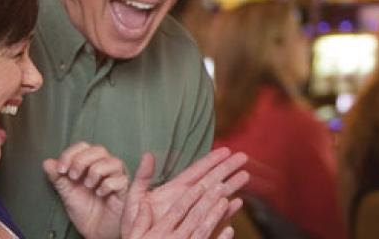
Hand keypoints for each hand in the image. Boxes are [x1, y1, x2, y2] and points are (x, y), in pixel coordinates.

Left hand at [43, 142, 128, 238]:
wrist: (95, 231)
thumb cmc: (85, 212)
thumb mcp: (67, 193)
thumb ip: (58, 178)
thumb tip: (47, 163)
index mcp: (91, 165)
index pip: (83, 147)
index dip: (70, 154)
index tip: (60, 168)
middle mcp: (105, 167)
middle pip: (98, 150)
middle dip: (82, 161)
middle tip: (73, 176)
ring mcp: (117, 177)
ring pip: (113, 162)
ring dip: (96, 171)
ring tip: (88, 186)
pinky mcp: (125, 189)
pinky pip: (120, 180)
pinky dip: (107, 185)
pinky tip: (100, 193)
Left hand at [122, 147, 248, 237]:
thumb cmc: (133, 221)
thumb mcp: (135, 196)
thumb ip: (143, 177)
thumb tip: (148, 154)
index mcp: (174, 189)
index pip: (197, 171)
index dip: (211, 160)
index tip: (226, 150)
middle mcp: (187, 198)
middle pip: (212, 179)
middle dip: (227, 168)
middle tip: (243, 156)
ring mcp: (193, 212)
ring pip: (217, 196)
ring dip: (232, 185)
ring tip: (245, 176)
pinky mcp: (196, 228)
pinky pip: (215, 218)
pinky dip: (227, 211)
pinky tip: (237, 203)